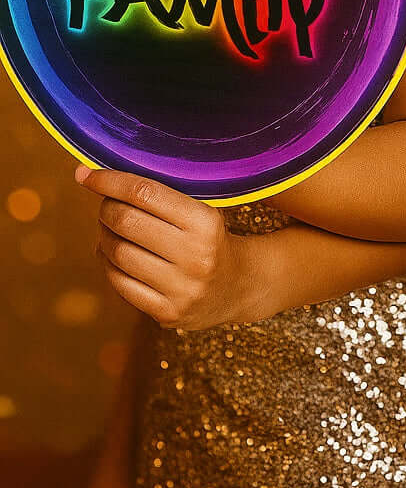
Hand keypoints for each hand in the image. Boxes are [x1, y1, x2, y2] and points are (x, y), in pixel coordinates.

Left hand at [76, 165, 255, 330]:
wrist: (238, 287)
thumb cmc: (209, 239)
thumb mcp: (202, 210)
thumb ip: (162, 195)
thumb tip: (101, 176)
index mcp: (205, 222)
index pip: (145, 193)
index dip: (110, 181)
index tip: (86, 174)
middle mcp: (195, 256)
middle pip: (126, 222)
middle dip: (106, 209)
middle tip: (107, 205)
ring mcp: (181, 288)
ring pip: (117, 253)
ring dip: (104, 236)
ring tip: (110, 229)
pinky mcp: (167, 313)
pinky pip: (119, 283)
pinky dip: (108, 263)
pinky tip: (113, 253)